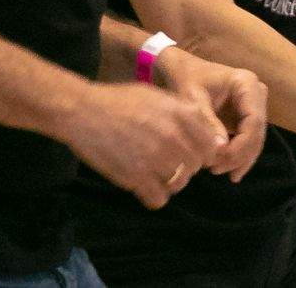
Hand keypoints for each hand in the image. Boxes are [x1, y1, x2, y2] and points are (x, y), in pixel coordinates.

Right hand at [59, 82, 226, 209]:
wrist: (84, 111)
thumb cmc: (119, 101)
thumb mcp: (158, 96)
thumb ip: (184, 112)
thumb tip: (206, 131)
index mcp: (182, 115)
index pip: (210, 146)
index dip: (202, 152)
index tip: (189, 153)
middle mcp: (174, 137)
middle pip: (195, 167)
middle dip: (185, 167)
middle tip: (168, 163)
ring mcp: (156, 159)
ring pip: (179, 184)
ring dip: (170, 182)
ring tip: (154, 173)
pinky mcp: (137, 177)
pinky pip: (159, 199)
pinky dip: (153, 195)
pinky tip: (144, 185)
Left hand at [152, 49, 267, 180]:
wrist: (183, 70)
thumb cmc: (187, 80)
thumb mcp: (193, 100)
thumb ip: (208, 122)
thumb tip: (222, 149)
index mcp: (246, 84)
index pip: (254, 120)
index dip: (241, 144)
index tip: (221, 159)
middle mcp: (257, 93)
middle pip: (257, 131)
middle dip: (239, 155)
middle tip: (216, 169)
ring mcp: (255, 104)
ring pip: (255, 138)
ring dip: (240, 159)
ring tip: (219, 171)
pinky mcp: (248, 115)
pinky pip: (249, 138)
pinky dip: (240, 155)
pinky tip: (232, 172)